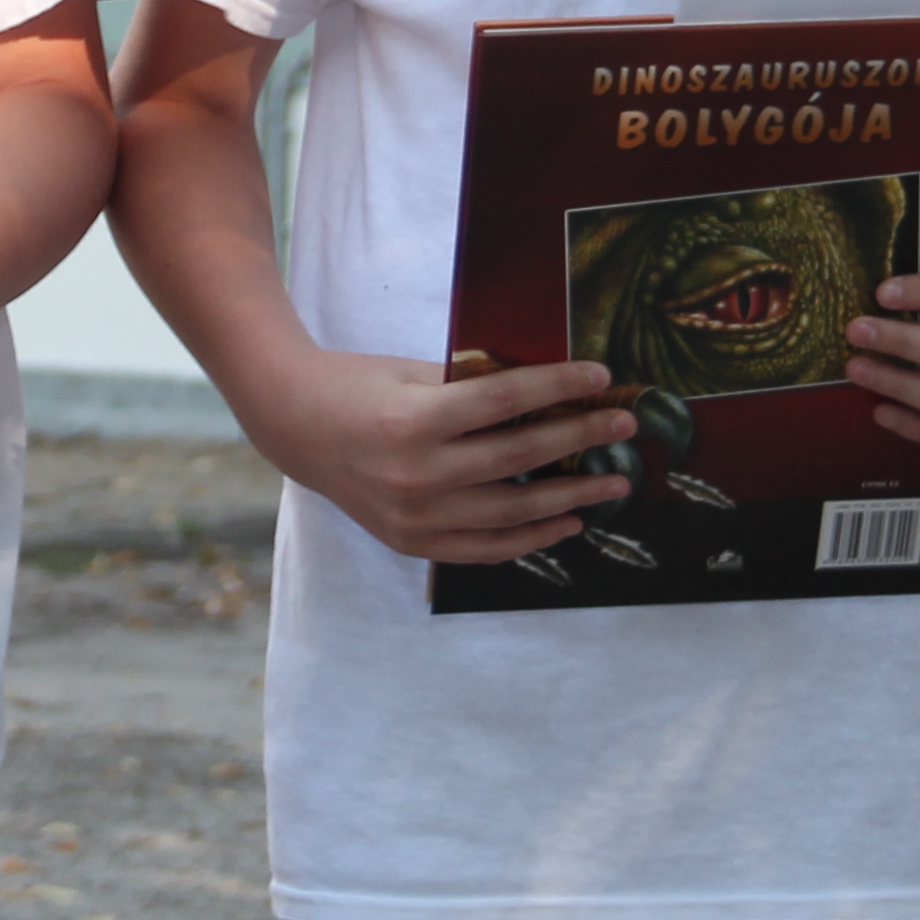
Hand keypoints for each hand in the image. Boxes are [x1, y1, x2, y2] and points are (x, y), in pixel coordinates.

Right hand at [235, 346, 636, 562]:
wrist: (296, 427)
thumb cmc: (359, 385)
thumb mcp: (414, 372)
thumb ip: (474, 384)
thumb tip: (551, 389)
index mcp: (415, 420)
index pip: (505, 402)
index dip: (559, 388)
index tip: (602, 377)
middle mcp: (416, 474)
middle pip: (519, 458)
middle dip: (580, 439)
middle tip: (624, 426)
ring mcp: (414, 516)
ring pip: (511, 513)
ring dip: (570, 498)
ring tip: (612, 483)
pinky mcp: (411, 542)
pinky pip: (484, 548)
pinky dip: (529, 539)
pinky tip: (566, 523)